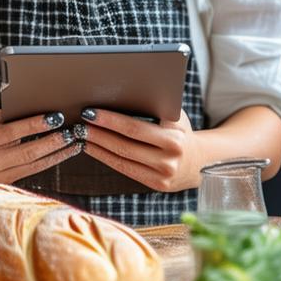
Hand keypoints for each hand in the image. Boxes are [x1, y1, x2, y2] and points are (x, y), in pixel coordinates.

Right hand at [0, 109, 81, 184]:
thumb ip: (13, 117)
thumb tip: (45, 111)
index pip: (12, 132)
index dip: (36, 125)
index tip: (57, 117)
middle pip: (27, 152)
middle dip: (53, 142)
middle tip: (72, 132)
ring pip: (33, 165)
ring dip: (57, 154)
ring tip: (74, 143)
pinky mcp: (5, 186)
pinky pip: (33, 172)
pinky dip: (50, 161)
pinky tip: (63, 153)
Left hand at [80, 108, 202, 190]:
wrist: (200, 161)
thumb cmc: (180, 131)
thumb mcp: (174, 116)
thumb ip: (154, 107)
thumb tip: (118, 94)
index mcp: (174, 138)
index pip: (134, 128)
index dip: (110, 121)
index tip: (90, 112)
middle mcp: (169, 159)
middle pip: (124, 145)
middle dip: (98, 134)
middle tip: (79, 123)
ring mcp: (163, 175)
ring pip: (122, 159)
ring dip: (98, 147)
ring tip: (82, 135)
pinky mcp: (156, 185)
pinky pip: (126, 170)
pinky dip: (106, 158)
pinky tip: (94, 149)